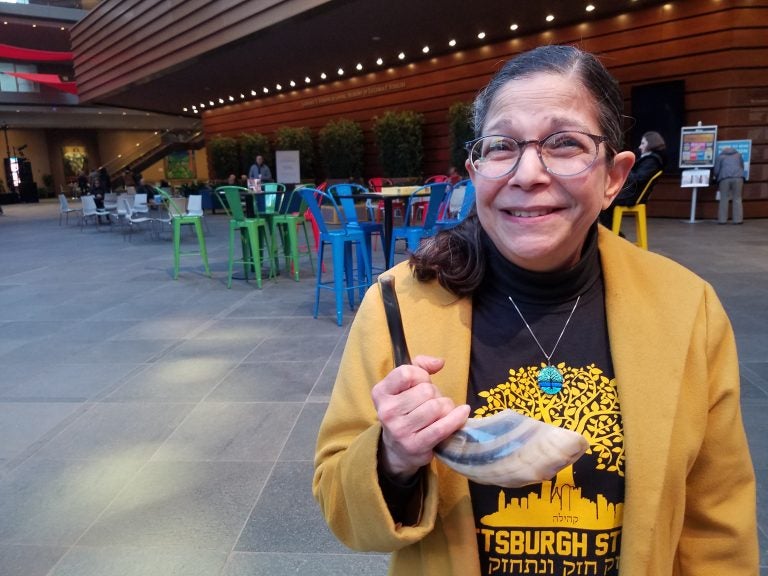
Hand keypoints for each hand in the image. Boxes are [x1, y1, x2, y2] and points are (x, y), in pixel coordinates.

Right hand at [372, 355, 469, 480]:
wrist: (398, 449)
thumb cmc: (406, 410)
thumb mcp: (405, 385)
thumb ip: (419, 366)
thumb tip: (439, 362)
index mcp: (381, 392)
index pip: (406, 373)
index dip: (421, 375)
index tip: (423, 382)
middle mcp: (387, 411)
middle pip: (425, 391)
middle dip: (435, 393)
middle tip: (431, 402)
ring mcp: (400, 430)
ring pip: (437, 407)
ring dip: (446, 407)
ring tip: (440, 412)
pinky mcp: (415, 446)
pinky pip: (443, 427)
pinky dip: (457, 417)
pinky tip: (462, 412)